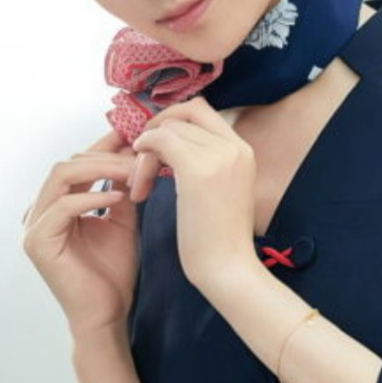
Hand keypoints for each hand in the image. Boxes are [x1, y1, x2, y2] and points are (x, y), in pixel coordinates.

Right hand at [19, 127, 140, 339]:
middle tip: (138, 151)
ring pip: (60, 176)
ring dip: (99, 169)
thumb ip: (121, 189)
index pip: (75, 163)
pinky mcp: (37, 242)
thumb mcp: (122, 221)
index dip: (102, 145)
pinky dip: (91, 197)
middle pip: (67, 164)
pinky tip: (119, 197)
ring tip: (131, 171)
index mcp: (55, 205)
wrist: (106, 314)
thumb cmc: (112, 274)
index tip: (132, 134)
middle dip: (105, 154)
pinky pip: (62, 206)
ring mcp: (33, 226)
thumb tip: (134, 155)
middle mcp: (39, 211)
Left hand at [130, 96, 258, 298]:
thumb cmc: (220, 242)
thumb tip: (173, 151)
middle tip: (140, 157)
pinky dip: (143, 154)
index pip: (202, 113)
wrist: (228, 269)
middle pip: (185, 114)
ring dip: (146, 153)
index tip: (156, 145)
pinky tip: (138, 182)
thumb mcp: (221, 192)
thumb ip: (208, 165)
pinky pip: (160, 140)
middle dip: (157, 132)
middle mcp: (235, 146)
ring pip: (169, 129)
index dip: (173, 121)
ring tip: (139, 185)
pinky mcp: (197, 169)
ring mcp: (219, 155)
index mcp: (243, 151)